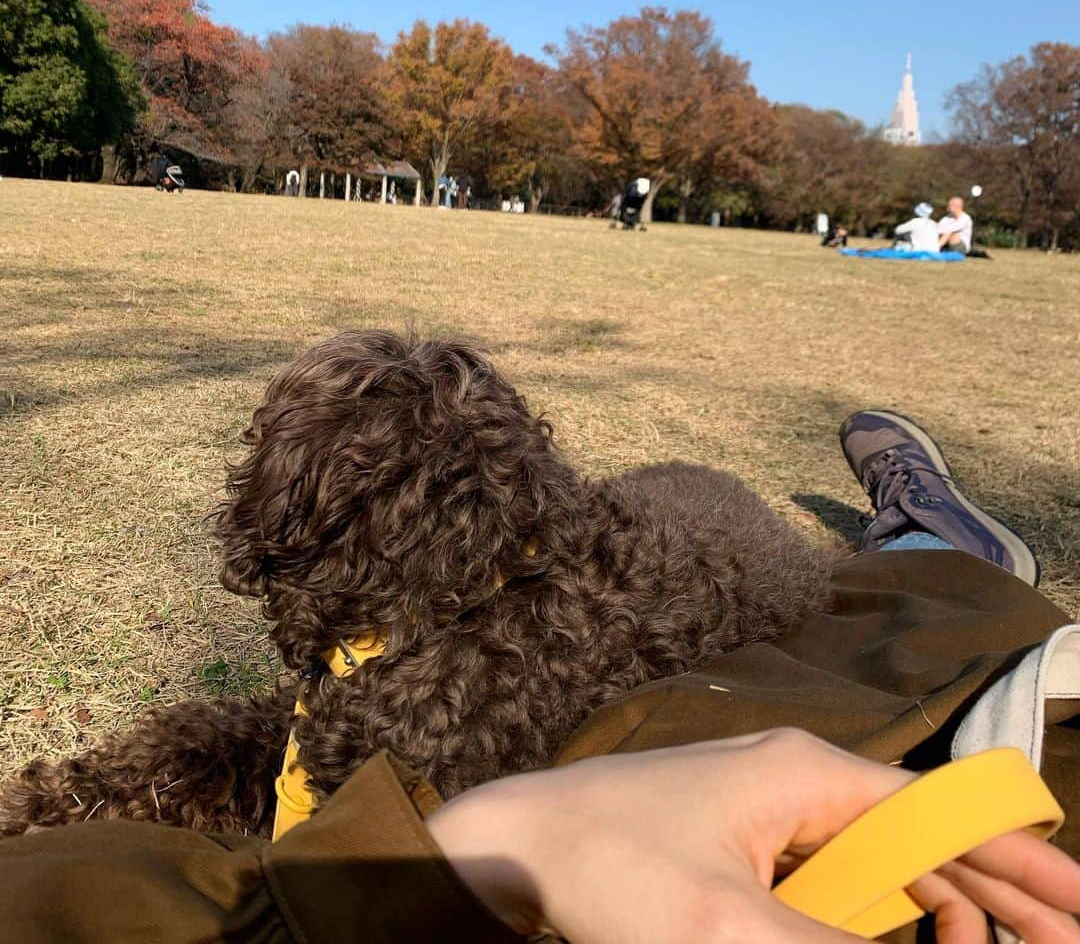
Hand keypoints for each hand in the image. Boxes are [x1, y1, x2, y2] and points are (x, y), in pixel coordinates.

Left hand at [428, 729, 1079, 941]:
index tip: (1079, 906)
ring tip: (1007, 943)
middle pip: (921, 835)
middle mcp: (795, 777)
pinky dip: (880, 912)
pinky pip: (831, 877)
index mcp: (807, 772)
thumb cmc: (610, 869)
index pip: (939, 816)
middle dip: (996, 887)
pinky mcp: (737, 839)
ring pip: (880, 860)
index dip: (1016, 860)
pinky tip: (915, 935)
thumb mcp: (730, 931)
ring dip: (944, 905)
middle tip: (1068, 934)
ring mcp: (765, 807)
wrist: (510, 848)